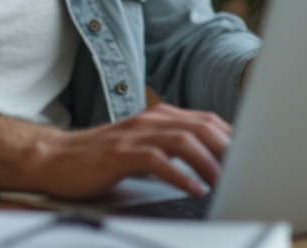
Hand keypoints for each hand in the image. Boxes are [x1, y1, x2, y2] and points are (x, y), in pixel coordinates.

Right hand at [26, 103, 231, 198]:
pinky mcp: (120, 154)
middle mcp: (150, 121)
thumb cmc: (101, 156)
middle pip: (201, 127)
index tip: (251, 158)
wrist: (55, 157)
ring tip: (225, 183)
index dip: (233, 137)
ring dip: (209, 162)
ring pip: (184, 141)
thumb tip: (212, 160)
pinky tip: (194, 189)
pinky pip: (157, 161)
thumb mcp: (142, 146)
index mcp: (159, 117)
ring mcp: (134, 135)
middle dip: (229, 148)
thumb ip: (171, 146)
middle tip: (246, 171)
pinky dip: (180, 175)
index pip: (206, 120)